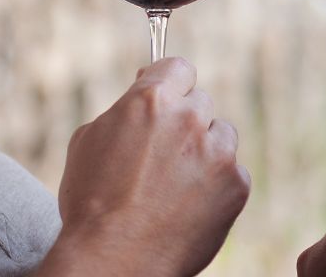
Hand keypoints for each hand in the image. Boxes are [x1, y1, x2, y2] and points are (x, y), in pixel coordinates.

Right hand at [38, 57, 249, 276]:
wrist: (115, 259)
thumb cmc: (92, 203)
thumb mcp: (89, 141)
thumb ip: (123, 113)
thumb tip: (137, 103)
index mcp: (150, 100)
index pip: (178, 67)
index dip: (170, 82)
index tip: (166, 96)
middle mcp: (188, 118)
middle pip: (200, 101)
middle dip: (184, 121)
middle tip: (163, 152)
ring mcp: (217, 152)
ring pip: (221, 134)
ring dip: (205, 149)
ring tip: (176, 182)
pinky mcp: (236, 185)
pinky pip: (234, 172)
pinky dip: (217, 184)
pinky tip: (190, 204)